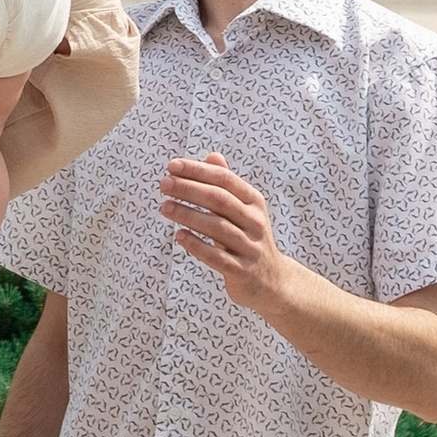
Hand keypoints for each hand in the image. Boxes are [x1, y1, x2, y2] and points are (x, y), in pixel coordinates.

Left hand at [157, 154, 291, 315]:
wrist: (272, 281)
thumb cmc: (249, 239)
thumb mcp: (244, 210)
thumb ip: (227, 184)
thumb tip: (212, 156)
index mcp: (254, 202)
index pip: (225, 180)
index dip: (198, 171)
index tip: (172, 166)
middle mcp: (255, 221)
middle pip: (219, 200)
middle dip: (189, 189)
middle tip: (164, 184)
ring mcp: (250, 247)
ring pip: (217, 227)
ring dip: (188, 215)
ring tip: (165, 207)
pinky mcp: (242, 270)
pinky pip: (216, 256)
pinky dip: (196, 245)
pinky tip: (179, 236)